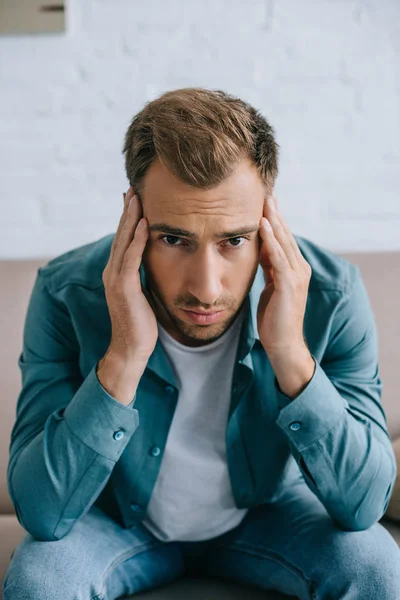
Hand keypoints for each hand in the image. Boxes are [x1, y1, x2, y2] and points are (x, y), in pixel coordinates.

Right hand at [101, 186, 157, 365]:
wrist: (131, 349)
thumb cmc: (141, 323)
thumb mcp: (143, 293)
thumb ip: (142, 276)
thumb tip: (153, 262)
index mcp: (117, 272)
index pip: (123, 239)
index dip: (129, 218)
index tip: (136, 198)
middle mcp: (112, 272)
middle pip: (120, 234)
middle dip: (127, 210)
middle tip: (134, 187)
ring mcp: (115, 279)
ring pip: (123, 241)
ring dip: (131, 218)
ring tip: (137, 197)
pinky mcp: (123, 288)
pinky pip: (130, 259)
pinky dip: (137, 240)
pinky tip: (145, 224)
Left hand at [256, 193, 311, 358]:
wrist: (283, 344)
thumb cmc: (275, 318)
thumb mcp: (271, 286)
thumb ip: (270, 268)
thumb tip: (262, 250)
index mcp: (295, 268)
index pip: (284, 238)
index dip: (275, 219)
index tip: (265, 201)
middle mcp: (300, 269)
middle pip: (286, 235)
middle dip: (275, 213)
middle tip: (265, 192)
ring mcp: (297, 277)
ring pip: (284, 243)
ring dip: (274, 221)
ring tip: (265, 202)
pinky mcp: (289, 285)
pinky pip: (279, 258)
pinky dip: (272, 241)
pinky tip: (264, 226)